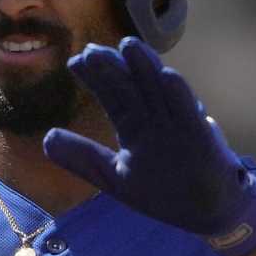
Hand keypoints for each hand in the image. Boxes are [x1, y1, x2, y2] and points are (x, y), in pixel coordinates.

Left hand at [43, 38, 255, 254]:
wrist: (209, 210)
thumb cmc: (162, 193)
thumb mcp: (114, 177)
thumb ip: (82, 158)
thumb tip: (46, 139)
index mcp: (134, 128)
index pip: (112, 97)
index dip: (95, 79)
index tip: (74, 62)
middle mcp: (155, 121)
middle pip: (131, 89)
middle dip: (112, 69)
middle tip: (91, 49)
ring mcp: (178, 126)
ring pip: (158, 92)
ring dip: (145, 69)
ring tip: (128, 45)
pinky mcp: (200, 137)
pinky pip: (188, 114)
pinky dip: (180, 95)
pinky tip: (168, 75)